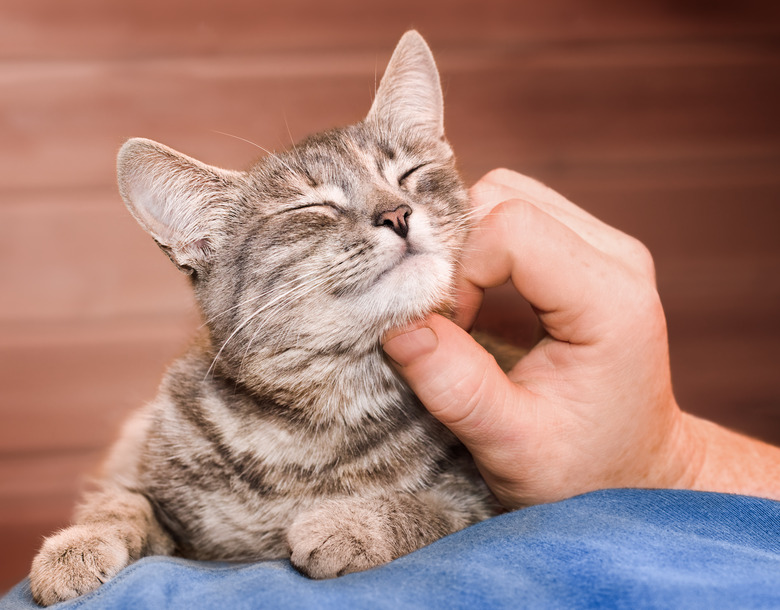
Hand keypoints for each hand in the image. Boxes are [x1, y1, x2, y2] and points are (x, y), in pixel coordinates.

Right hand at [383, 169, 779, 507]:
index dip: (459, 271)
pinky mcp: (583, 250)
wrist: (636, 467)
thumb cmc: (586, 468)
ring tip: (459, 311)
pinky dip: (476, 246)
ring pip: (505, 194)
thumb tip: (398, 326)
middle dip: (453, 250)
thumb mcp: (512, 445)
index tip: (450, 332)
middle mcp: (617, 257)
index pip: (511, 227)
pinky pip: (515, 213)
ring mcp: (604, 247)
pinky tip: (473, 297)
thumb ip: (455, 387)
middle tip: (444, 318)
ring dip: (463, 246)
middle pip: (504, 197)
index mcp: (610, 301)